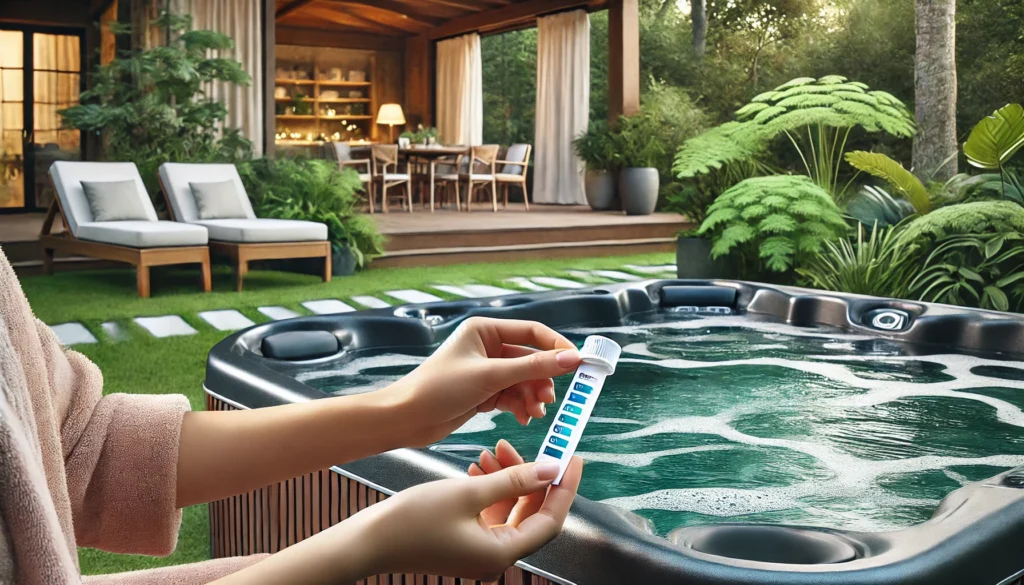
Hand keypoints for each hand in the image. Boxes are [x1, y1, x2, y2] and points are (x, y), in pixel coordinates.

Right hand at [357, 456, 583, 580]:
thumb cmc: (413, 520)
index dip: (564, 487)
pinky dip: (490, 488)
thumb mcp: (468, 493)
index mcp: (502, 553)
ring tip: (494, 449)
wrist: (368, 541)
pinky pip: (490, 513)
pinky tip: (479, 465)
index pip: (550, 520)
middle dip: (533, 478)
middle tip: (539, 447)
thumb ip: (514, 480)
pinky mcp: (464, 542)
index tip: (572, 458)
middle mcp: (495, 557)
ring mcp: (479, 551)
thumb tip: (550, 470)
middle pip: (531, 514)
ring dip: (508, 478)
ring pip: (509, 510)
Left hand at [382, 317, 580, 446]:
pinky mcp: (484, 392)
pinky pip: (513, 396)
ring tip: (535, 414)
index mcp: (485, 330)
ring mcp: (486, 370)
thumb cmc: (439, 388)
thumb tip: (571, 359)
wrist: (406, 419)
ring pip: (524, 381)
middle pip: (530, 360)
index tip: (577, 364)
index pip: (532, 332)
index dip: (556, 347)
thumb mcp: (490, 376)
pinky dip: (521, 406)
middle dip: (542, 380)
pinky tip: (523, 418)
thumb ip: (532, 368)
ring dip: (532, 397)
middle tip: (549, 400)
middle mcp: (487, 346)